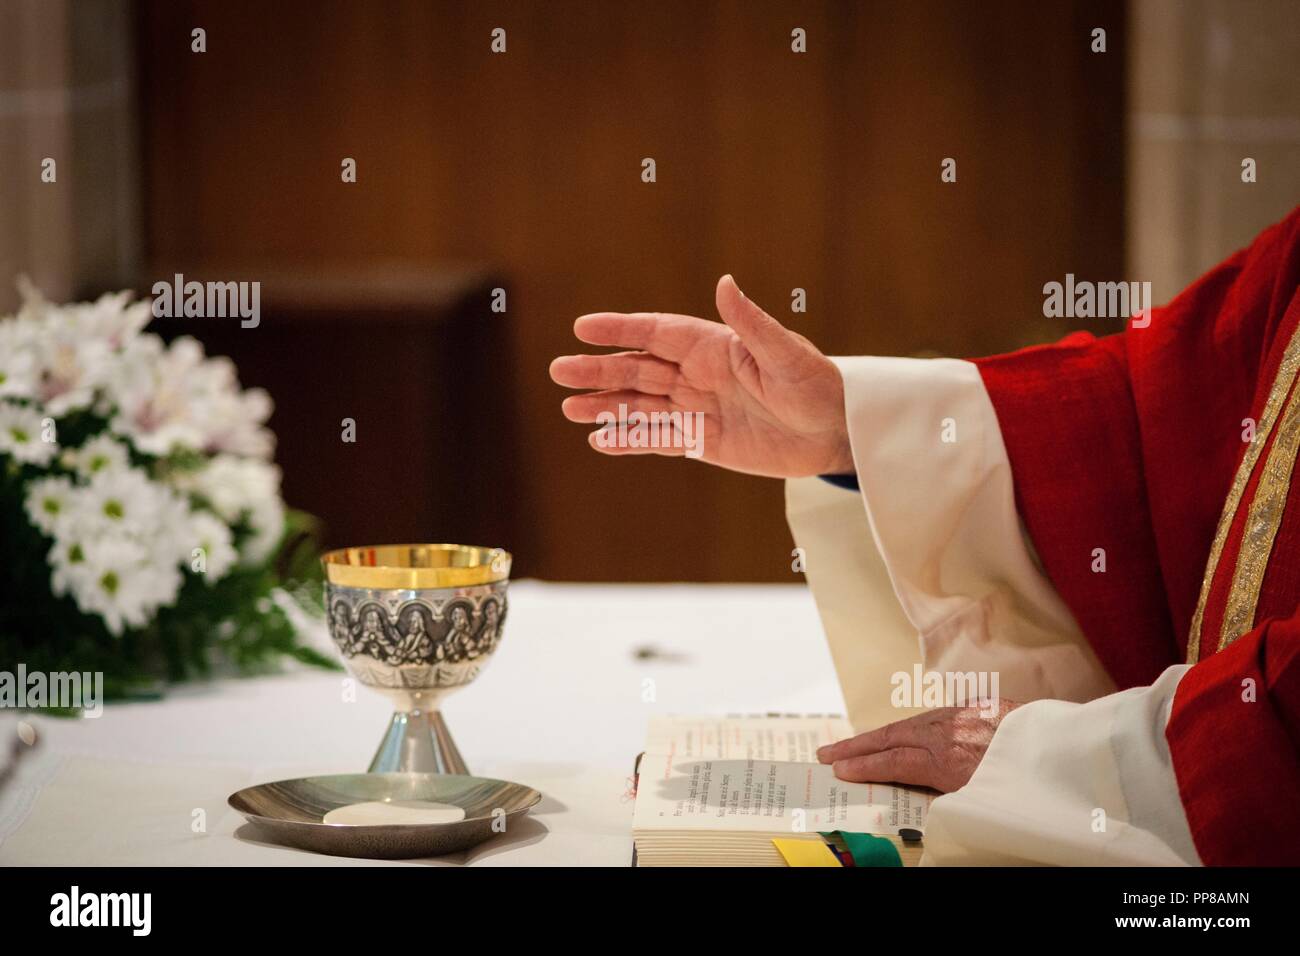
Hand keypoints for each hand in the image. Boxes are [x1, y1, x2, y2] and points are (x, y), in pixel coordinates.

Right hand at [549, 275, 852, 477]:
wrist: (837, 432)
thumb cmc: (817, 385)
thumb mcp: (786, 353)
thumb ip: (750, 323)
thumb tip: (725, 283)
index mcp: (714, 346)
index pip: (656, 333)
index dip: (620, 330)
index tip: (583, 328)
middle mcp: (699, 374)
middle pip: (639, 369)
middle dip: (599, 370)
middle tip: (559, 371)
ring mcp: (699, 408)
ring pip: (642, 405)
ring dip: (606, 405)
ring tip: (569, 408)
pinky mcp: (705, 441)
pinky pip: (659, 438)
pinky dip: (630, 439)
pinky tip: (601, 440)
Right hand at [816, 700, 1021, 792]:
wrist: (1063, 746)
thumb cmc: (1025, 781)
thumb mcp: (980, 797)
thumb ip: (945, 793)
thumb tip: (916, 791)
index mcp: (946, 758)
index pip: (894, 762)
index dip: (864, 767)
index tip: (838, 770)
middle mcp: (946, 732)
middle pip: (891, 737)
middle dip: (855, 747)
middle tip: (825, 753)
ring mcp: (959, 716)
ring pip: (908, 725)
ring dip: (877, 736)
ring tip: (852, 746)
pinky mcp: (975, 707)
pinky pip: (930, 718)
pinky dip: (906, 728)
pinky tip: (899, 734)